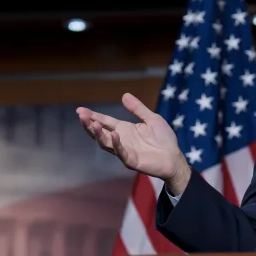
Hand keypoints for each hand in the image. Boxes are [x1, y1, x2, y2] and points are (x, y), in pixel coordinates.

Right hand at [76, 93, 191, 194]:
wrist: (174, 157)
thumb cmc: (164, 139)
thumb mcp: (152, 119)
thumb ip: (138, 109)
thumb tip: (124, 95)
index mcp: (124, 129)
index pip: (105, 121)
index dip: (93, 116)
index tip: (80, 110)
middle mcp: (121, 140)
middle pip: (100, 132)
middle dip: (89, 124)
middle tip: (81, 115)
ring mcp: (124, 150)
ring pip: (105, 143)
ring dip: (98, 134)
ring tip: (93, 123)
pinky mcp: (131, 160)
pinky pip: (120, 152)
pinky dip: (116, 144)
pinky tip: (114, 134)